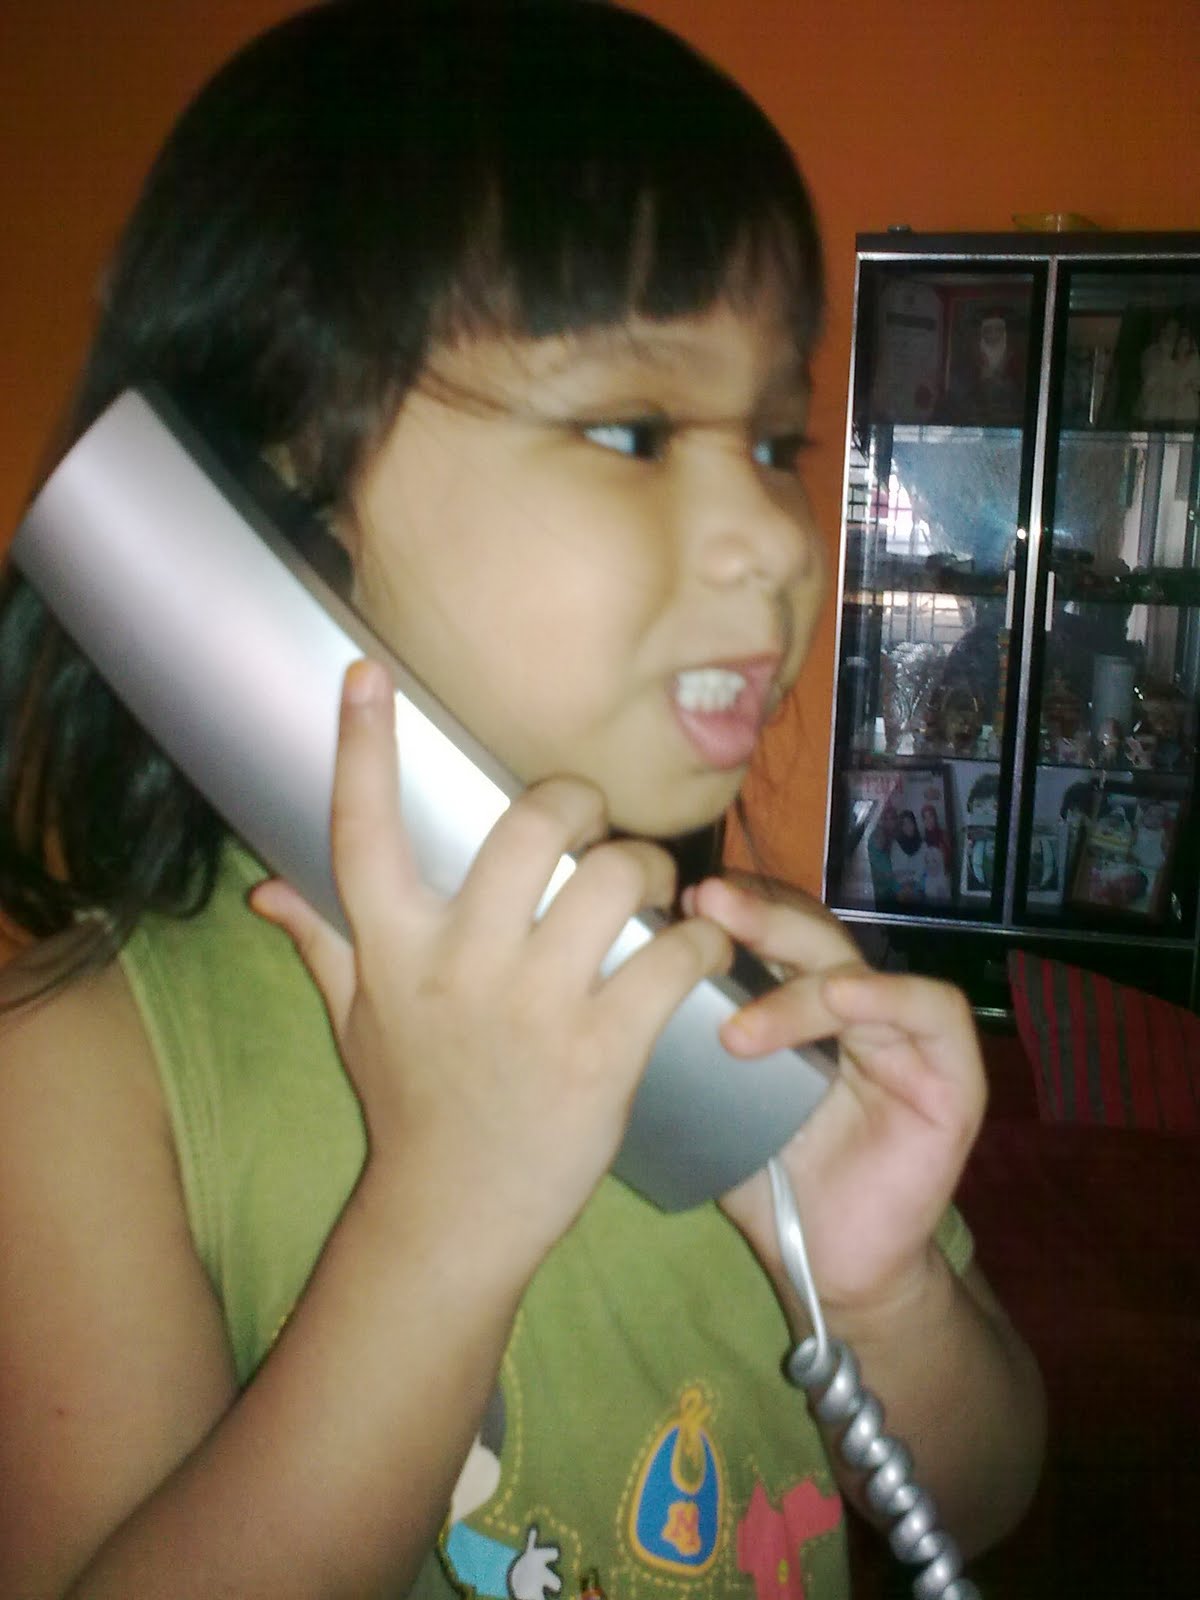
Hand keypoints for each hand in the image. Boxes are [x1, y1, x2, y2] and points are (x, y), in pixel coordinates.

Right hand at [251, 661, 730, 1279]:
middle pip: (528, 826)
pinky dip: (702, 942)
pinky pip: (673, 959)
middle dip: (575, 802)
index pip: (361, 830)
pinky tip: (700, 950)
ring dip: (650, 866)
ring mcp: (533, 1010)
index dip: (361, 746)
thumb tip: (265, 889)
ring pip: (614, 877)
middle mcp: (458, 966)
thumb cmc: (411, 1106)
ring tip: (656, 890)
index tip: (367, 674)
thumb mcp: (357, 1020)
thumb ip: (322, 942)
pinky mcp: (602, 1055)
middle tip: (592, 825)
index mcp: (391, 949)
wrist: (455, 1218)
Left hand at [688, 877, 984, 1322]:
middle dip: (755, 917)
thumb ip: (689, 1042)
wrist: (826, 1267)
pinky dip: (884, 997)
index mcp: (799, 1000)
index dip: (728, 911)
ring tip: (737, 1024)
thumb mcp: (719, 1101)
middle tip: (702, 905)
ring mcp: (904, 1033)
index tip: (672, 903)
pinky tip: (839, 1000)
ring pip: (856, 968)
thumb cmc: (771, 1181)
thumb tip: (619, 981)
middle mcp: (852, 1002)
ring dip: (798, 979)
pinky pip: (930, 1010)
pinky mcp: (951, 1073)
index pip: (770, 929)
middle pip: (809, 933)